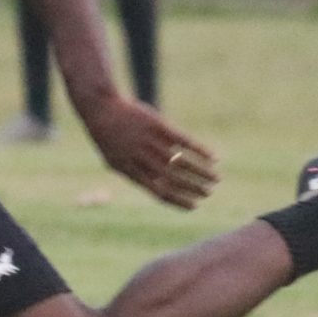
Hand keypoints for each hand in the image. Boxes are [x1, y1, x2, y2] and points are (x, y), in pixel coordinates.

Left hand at [75, 91, 219, 210]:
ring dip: (202, 172)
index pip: (160, 192)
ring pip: (182, 162)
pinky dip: (200, 150)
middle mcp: (144, 159)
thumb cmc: (108, 138)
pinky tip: (213, 157)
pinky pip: (184, 141)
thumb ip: (135, 174)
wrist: (101, 110)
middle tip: (209, 193)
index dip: (179, 201)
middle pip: (174, 179)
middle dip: (194, 188)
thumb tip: (156, 186)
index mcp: (133, 172)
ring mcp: (152, 142)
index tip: (194, 206)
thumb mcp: (115, 161)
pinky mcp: (159, 126)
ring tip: (216, 179)